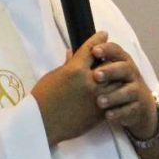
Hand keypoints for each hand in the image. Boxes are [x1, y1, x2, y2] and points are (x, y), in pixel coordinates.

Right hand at [32, 32, 108, 146]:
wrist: (42, 124)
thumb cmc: (42, 98)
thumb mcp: (53, 76)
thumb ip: (67, 65)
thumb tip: (72, 53)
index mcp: (75, 70)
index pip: (91, 48)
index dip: (98, 39)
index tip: (103, 34)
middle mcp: (89, 82)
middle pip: (109, 64)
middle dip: (110, 59)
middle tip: (111, 56)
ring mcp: (97, 97)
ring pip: (116, 82)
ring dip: (116, 76)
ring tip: (115, 74)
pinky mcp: (100, 111)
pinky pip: (114, 98)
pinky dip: (114, 92)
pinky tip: (112, 89)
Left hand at [91, 39, 157, 138]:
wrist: (139, 105)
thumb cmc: (116, 84)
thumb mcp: (106, 71)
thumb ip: (89, 62)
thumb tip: (69, 52)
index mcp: (122, 61)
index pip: (116, 50)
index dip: (106, 49)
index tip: (94, 51)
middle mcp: (131, 74)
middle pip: (124, 68)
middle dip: (110, 71)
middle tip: (96, 76)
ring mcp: (136, 91)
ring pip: (129, 91)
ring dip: (114, 95)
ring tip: (99, 101)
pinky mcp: (138, 107)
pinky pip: (130, 110)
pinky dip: (119, 113)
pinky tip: (108, 115)